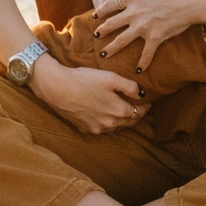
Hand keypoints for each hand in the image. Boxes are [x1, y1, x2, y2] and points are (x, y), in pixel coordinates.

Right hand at [30, 57, 146, 134]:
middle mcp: (109, 124)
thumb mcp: (110, 78)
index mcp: (118, 111)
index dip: (145, 107)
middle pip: (128, 122)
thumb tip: (141, 94)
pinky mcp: (84, 128)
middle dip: (135, 114)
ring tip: (121, 109)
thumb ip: (129, 86)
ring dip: (120, 119)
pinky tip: (103, 113)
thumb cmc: (84, 80)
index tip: (148, 102)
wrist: (57, 88)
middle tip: (138, 106)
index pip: (138, 113)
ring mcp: (96, 128)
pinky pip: (100, 127)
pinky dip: (105, 121)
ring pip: (114, 126)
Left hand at [89, 0, 205, 60]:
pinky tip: (138, 70)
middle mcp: (133, 13)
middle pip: (112, 24)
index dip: (101, 10)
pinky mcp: (155, 37)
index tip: (96, 15)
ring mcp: (143, 27)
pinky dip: (142, 62)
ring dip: (111, 48)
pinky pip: (146, 53)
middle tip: (96, 34)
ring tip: (103, 54)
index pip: (110, 4)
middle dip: (102, 30)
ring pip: (122, 40)